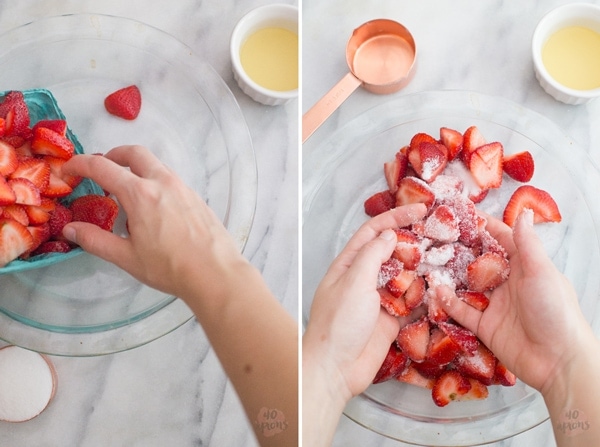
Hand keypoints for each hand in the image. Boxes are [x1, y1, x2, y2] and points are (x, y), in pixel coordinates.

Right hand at [62, 145, 244, 299]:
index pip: (103, 167)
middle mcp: (163, 182)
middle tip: (102, 171)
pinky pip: (172, 180)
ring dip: (137, 169)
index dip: (80, 164)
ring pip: (156, 165)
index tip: (69, 170)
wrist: (216, 273)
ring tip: (128, 195)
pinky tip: (155, 210)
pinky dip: (156, 182)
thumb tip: (71, 229)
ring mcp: (184, 188)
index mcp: (140, 194)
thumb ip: (95, 240)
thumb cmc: (171, 268)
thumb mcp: (126, 257)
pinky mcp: (197, 197)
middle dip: (114, 155)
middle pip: (135, 153)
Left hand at [303, 203, 426, 402]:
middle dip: (413, 241)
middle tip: (440, 232)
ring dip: (423, 268)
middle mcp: (364, 278)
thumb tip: (390, 234)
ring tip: (446, 257)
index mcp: (349, 264)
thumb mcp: (355, 282)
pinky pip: (412, 303)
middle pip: (392, 252)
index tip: (420, 210)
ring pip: (405, 277)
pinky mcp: (391, 320)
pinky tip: (442, 288)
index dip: (396, 218)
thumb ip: (374, 256)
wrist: (336, 369)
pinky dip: (426, 295)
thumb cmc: (338, 322)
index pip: (373, 232)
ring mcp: (379, 299)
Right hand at [438, 209, 593, 394]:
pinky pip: (462, 311)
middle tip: (435, 235)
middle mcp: (508, 283)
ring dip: (449, 275)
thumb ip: (527, 244)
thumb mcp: (540, 272)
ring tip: (428, 261)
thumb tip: (524, 212)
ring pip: (467, 285)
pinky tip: (435, 292)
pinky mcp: (485, 326)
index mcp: (524, 266)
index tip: (461, 211)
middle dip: (459, 249)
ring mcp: (495, 305)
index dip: (483, 225)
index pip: (501, 239)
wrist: (558, 362)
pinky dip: (448, 302)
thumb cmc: (555, 311)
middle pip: (479, 260)